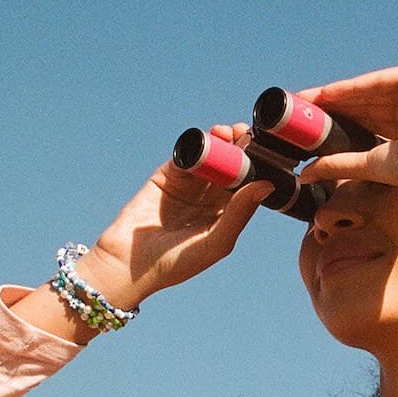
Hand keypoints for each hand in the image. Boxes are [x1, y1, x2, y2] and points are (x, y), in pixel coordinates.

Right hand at [86, 123, 273, 308]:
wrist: (129, 263)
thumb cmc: (177, 263)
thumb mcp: (215, 242)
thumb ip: (240, 214)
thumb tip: (268, 185)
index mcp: (227, 214)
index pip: (249, 184)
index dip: (258, 166)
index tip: (265, 150)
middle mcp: (211, 198)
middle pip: (232, 165)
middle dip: (240, 147)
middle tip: (245, 133)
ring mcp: (189, 185)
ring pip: (210, 156)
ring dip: (220, 141)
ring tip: (226, 132)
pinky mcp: (167, 176)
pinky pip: (185, 156)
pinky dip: (195, 145)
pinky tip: (205, 140)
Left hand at [292, 63, 397, 192]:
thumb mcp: (372, 165)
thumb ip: (341, 165)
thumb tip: (306, 175)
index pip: (368, 124)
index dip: (338, 124)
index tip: (310, 126)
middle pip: (365, 105)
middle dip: (332, 108)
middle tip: (301, 111)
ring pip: (368, 92)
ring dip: (336, 96)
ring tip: (306, 102)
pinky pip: (378, 80)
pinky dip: (352, 87)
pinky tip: (327, 93)